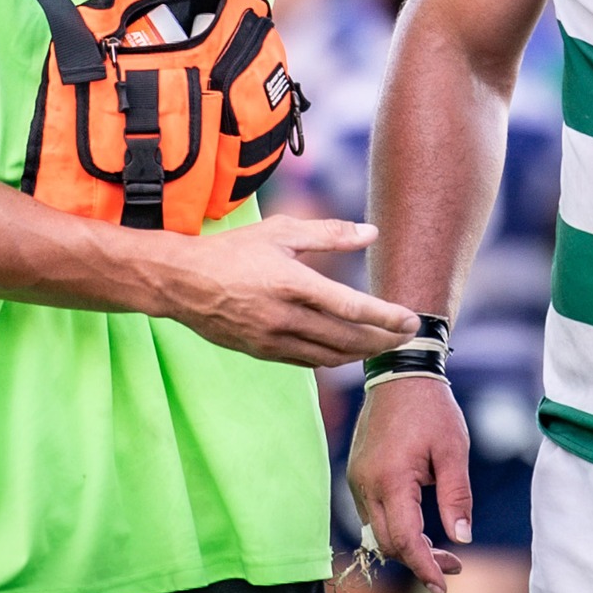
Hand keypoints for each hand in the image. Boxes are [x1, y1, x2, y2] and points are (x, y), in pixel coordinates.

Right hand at [155, 216, 418, 366]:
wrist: (182, 283)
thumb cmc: (233, 251)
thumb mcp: (281, 232)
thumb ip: (329, 233)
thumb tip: (370, 233)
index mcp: (291, 283)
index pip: (350, 307)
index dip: (385, 317)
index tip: (411, 321)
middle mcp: (284, 316)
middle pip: (346, 338)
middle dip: (382, 340)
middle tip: (407, 337)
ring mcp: (272, 339)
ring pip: (328, 356)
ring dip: (360, 354)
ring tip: (382, 345)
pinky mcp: (262, 352)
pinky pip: (306, 361)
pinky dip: (332, 358)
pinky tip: (346, 351)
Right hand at [347, 375, 469, 592]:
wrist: (399, 374)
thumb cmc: (431, 409)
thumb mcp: (453, 451)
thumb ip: (456, 496)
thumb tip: (462, 538)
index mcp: (391, 479)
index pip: (404, 540)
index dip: (424, 567)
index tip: (443, 586)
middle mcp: (366, 484)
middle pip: (388, 543)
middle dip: (419, 561)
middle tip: (454, 566)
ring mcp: (357, 479)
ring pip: (378, 532)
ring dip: (406, 546)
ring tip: (441, 549)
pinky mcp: (357, 474)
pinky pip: (373, 514)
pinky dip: (395, 527)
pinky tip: (419, 525)